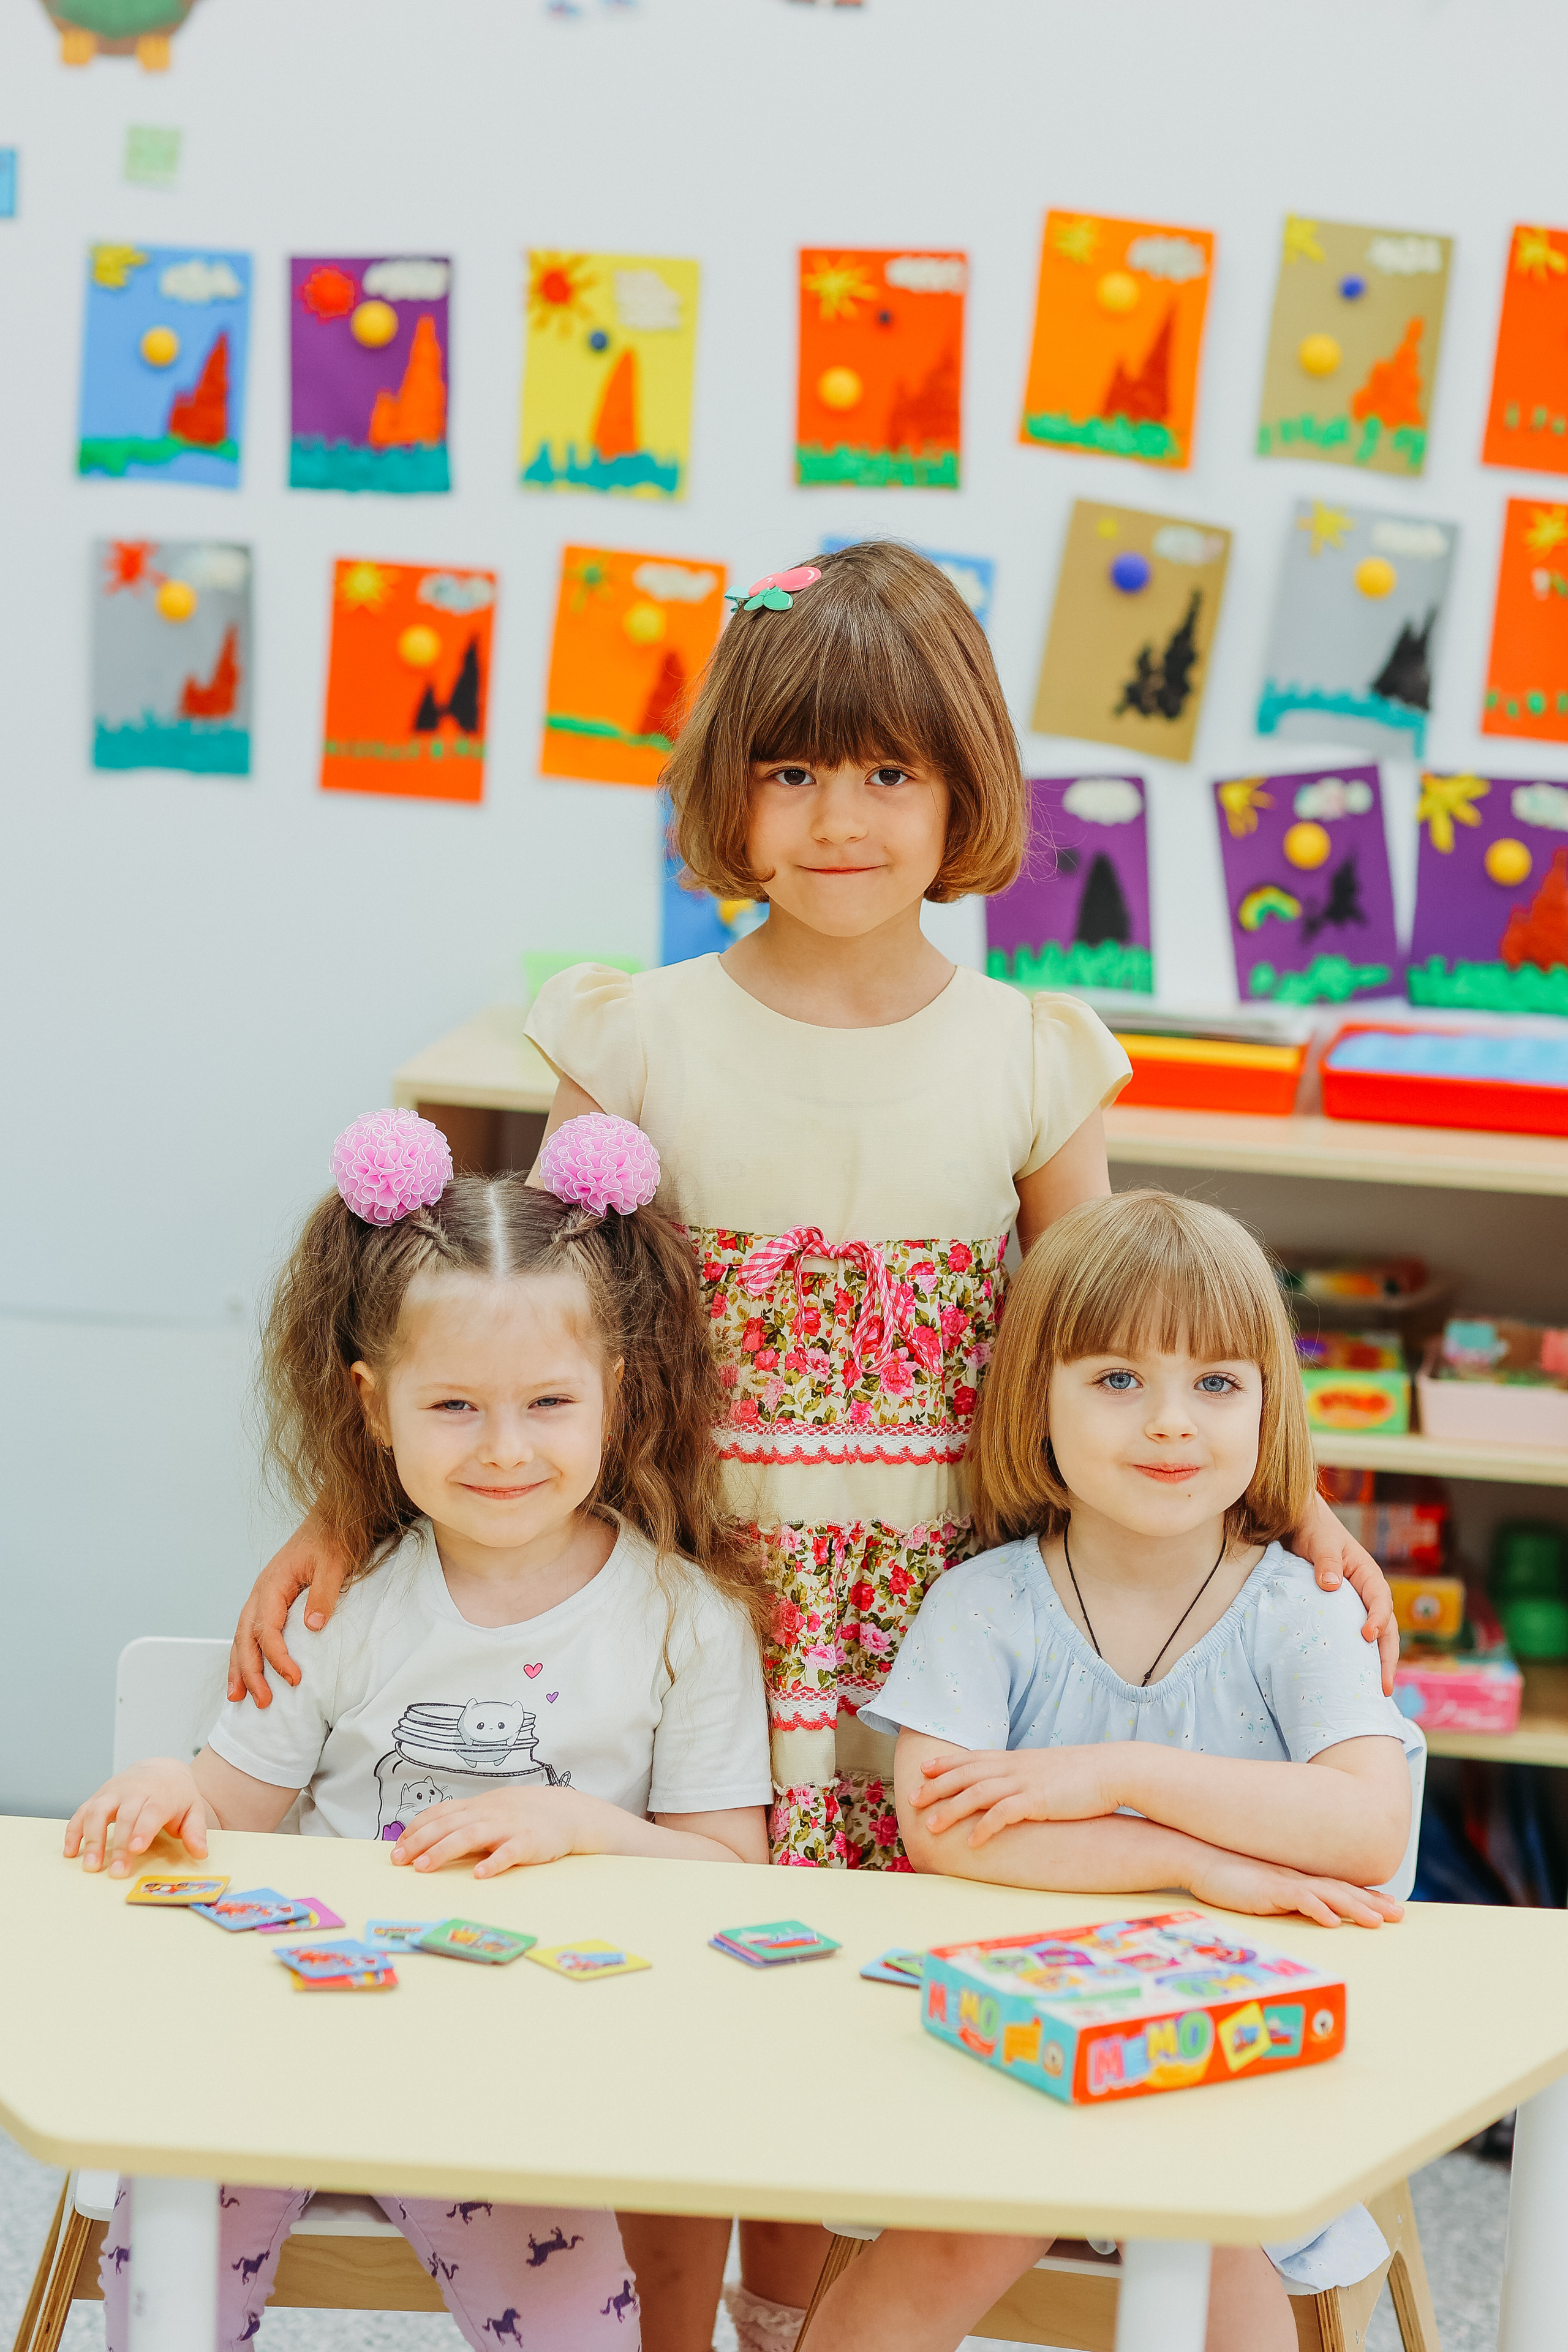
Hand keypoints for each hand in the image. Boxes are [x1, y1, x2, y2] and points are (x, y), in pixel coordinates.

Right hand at [64, 1760, 210, 1876]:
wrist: (160, 1770)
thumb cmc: (176, 1796)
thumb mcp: (192, 1810)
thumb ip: (195, 1832)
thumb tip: (201, 1853)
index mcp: (160, 1794)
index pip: (150, 1811)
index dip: (142, 1829)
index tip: (135, 1849)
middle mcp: (134, 1790)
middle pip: (124, 1816)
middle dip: (118, 1844)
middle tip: (116, 1872)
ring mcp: (113, 1793)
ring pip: (97, 1811)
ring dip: (92, 1839)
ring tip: (90, 1866)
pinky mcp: (97, 1797)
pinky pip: (81, 1812)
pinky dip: (73, 1831)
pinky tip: (70, 1852)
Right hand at [227, 1519, 349, 1705]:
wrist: (333, 1518)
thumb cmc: (334, 1538)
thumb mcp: (334, 1564)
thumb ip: (324, 1594)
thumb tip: (313, 1626)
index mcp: (273, 1583)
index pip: (267, 1629)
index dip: (277, 1657)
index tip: (294, 1679)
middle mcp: (261, 1591)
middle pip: (246, 1637)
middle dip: (249, 1672)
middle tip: (260, 1701)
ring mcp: (263, 1596)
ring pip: (242, 1636)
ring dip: (239, 1667)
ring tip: (237, 1697)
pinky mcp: (271, 1600)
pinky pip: (251, 1631)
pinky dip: (246, 1653)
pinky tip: (247, 1672)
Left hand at [391, 1786, 587, 1877]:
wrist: (567, 1811)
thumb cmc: (523, 1815)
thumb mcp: (491, 1810)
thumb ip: (465, 1821)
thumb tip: (429, 1838)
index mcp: (477, 1807)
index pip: (440, 1813)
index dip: (416, 1829)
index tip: (396, 1847)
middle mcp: (488, 1814)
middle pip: (448, 1825)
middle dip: (420, 1842)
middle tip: (399, 1860)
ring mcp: (508, 1827)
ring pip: (471, 1836)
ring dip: (444, 1850)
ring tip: (425, 1866)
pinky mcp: (528, 1842)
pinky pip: (509, 1852)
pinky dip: (493, 1862)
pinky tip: (480, 1874)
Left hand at [908, 1745, 1119, 1846]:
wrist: (1115, 1770)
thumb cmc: (1086, 1775)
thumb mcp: (1050, 1769)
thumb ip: (1029, 1776)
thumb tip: (1017, 1788)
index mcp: (1018, 1759)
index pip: (973, 1758)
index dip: (947, 1763)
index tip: (924, 1769)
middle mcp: (1015, 1767)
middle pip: (966, 1774)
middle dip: (937, 1786)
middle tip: (912, 1799)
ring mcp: (1025, 1782)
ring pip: (977, 1793)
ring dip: (951, 1810)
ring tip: (931, 1826)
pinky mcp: (1038, 1800)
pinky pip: (1004, 1814)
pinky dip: (984, 1828)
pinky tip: (972, 1843)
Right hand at [1184, 1846, 1403, 1928]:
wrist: (1195, 1854)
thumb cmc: (1224, 1871)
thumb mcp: (1260, 1884)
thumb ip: (1282, 1892)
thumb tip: (1303, 1905)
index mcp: (1296, 1877)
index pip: (1339, 1886)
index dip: (1367, 1896)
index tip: (1390, 1905)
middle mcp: (1295, 1876)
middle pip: (1342, 1889)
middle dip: (1372, 1903)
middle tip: (1399, 1915)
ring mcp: (1282, 1881)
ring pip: (1327, 1894)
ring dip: (1354, 1907)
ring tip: (1377, 1922)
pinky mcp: (1266, 1889)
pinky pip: (1297, 1898)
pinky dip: (1316, 1908)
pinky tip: (1331, 1920)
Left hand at [1296, 1489, 1398, 1694]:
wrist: (1302, 1525)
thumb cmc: (1314, 1530)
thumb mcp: (1320, 1541)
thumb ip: (1326, 1560)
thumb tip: (1331, 1585)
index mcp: (1368, 1574)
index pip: (1379, 1600)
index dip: (1377, 1619)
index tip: (1366, 1636)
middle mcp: (1368, 1593)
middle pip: (1387, 1628)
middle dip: (1387, 1657)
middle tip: (1384, 1687)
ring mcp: (1358, 1606)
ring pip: (1377, 1638)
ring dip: (1379, 1663)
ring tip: (1379, 1692)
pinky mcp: (1345, 1614)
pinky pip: (1357, 1638)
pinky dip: (1362, 1657)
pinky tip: (1356, 1679)